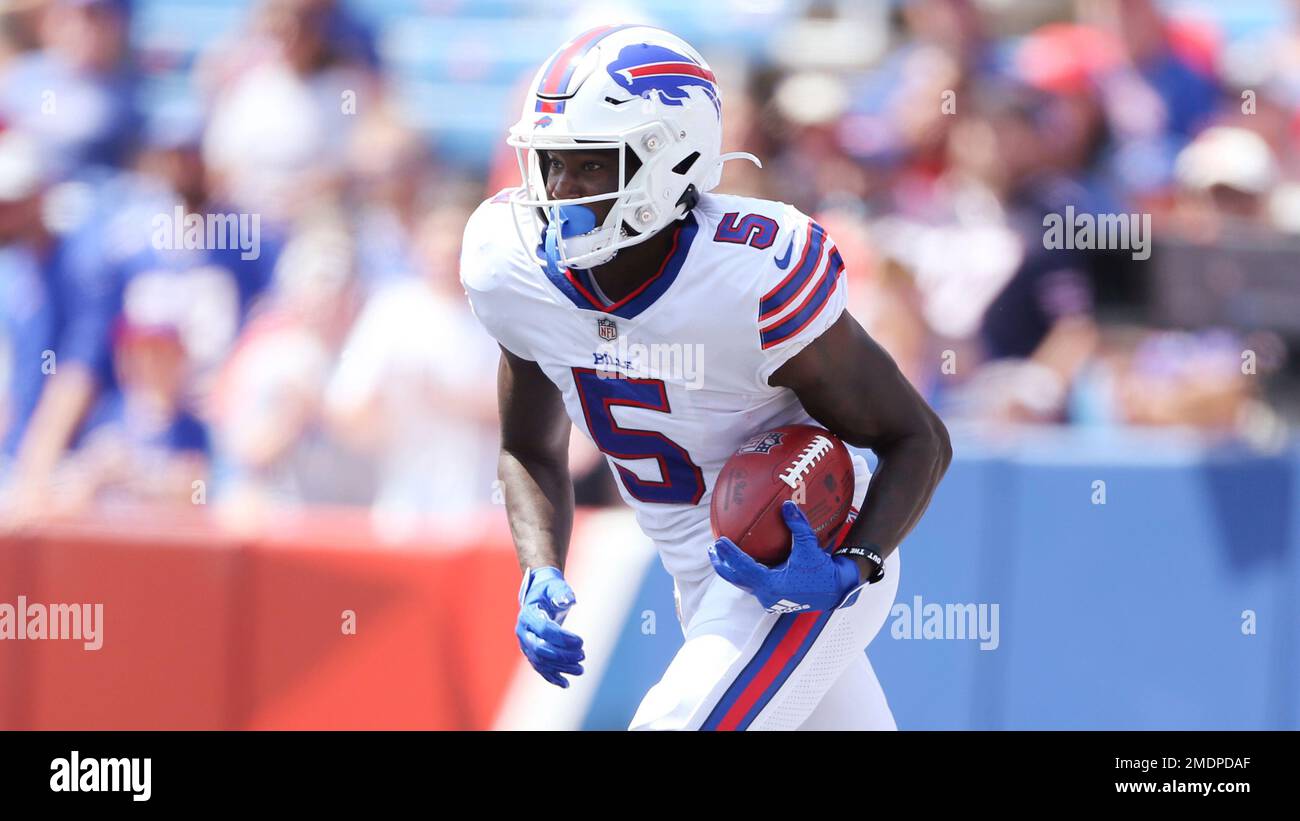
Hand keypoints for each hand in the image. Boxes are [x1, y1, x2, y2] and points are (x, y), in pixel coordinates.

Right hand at [515, 567, 584, 687]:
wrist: (538, 595)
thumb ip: (561, 591)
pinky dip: (552, 677)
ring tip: (581, 670)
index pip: (543, 629)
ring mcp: (526, 644)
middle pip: (540, 649)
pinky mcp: (531, 652)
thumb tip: (568, 600)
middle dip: (562, 655)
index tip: (581, 641)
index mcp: (527, 615)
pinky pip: (540, 668)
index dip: (562, 638)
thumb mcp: (554, 586)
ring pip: (541, 662)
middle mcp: (523, 632)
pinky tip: (566, 683)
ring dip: (561, 668)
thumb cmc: (548, 589)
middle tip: (583, 655)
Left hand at [709, 501, 860, 613]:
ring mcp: (770, 598)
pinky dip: (746, 573)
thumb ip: (798, 526)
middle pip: (736, 579)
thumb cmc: (824, 571)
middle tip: (712, 549)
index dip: (729, 555)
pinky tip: (747, 561)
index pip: (743, 568)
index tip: (718, 541)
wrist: (838, 591)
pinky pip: (755, 584)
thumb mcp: (810, 547)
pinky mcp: (776, 598)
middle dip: (721, 565)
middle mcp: (767, 594)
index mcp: (771, 585)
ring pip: (744, 584)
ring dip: (732, 570)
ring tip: (722, 556)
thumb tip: (787, 504)